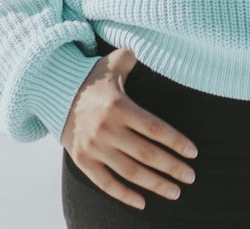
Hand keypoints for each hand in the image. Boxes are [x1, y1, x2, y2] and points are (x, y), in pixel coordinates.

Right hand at [61, 47, 198, 210]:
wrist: (56, 92)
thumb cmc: (94, 76)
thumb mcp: (115, 60)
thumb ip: (138, 55)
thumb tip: (161, 46)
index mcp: (119, 106)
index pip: (155, 129)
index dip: (176, 142)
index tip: (194, 153)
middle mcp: (107, 129)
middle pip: (146, 154)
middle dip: (172, 167)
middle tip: (191, 177)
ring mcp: (94, 148)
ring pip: (130, 172)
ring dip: (155, 184)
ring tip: (176, 192)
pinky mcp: (83, 161)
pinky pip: (106, 184)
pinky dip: (125, 195)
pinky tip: (143, 202)